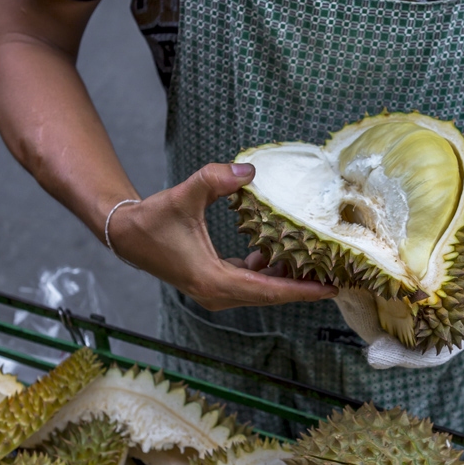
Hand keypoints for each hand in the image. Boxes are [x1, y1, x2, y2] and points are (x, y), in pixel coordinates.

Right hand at [107, 162, 337, 310]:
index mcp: (213, 281)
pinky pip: (251, 280)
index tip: (330, 288)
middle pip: (271, 294)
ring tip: (318, 262)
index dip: (301, 290)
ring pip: (262, 289)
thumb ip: (215, 179)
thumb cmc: (153, 220)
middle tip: (337, 276)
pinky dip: (268, 268)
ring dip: (287, 276)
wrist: (126, 234)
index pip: (268, 290)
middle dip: (303, 286)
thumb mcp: (184, 196)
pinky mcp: (214, 281)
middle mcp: (217, 293)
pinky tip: (281, 248)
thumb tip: (249, 169)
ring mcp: (216, 290)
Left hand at [334, 215, 463, 369]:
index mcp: (454, 329)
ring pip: (376, 317)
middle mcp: (427, 323)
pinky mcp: (396, 285)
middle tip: (353, 316)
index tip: (377, 354)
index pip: (424, 354)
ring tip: (342, 292)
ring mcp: (410, 306)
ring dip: (357, 307)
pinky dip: (358, 287)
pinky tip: (344, 274)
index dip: (400, 356)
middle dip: (370, 330)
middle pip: (391, 338)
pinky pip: (372, 294)